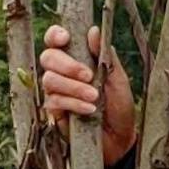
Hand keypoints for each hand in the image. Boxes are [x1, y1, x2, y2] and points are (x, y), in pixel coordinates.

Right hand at [39, 22, 138, 166]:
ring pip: (49, 80)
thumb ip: (104, 54)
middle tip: (89, 75)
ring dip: (73, 87)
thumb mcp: (117, 78)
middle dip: (68, 65)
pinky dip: (73, 103)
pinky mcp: (53, 113)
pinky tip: (89, 110)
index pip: (54, 40)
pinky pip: (54, 102)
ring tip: (94, 96)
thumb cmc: (119, 106)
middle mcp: (61, 72)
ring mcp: (55, 92)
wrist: (121, 139)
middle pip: (48, 58)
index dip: (54, 35)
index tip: (65, 38)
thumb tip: (93, 30)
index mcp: (76, 58)